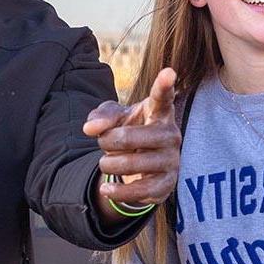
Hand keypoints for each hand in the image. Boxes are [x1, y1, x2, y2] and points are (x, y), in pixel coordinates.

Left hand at [83, 67, 180, 218]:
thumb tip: (91, 128)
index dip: (164, 85)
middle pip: (135, 136)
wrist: (137, 163)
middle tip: (103, 142)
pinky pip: (142, 191)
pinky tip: (106, 189)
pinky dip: (119, 192)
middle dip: (111, 141)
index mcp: (158, 112)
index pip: (162, 97)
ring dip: (111, 164)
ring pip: (136, 163)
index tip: (169, 72)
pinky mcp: (166, 184)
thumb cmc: (127, 131)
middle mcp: (170, 134)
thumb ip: (101, 116)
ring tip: (105, 163)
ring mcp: (171, 160)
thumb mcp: (112, 117)